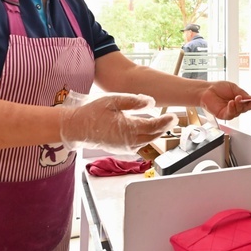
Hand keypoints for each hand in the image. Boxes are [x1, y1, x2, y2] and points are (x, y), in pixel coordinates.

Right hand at [60, 93, 177, 154]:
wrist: (77, 128)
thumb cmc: (93, 113)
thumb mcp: (113, 101)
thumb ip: (134, 101)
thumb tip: (151, 102)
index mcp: (128, 128)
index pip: (153, 127)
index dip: (165, 122)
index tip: (173, 117)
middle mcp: (129, 141)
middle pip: (153, 136)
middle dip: (164, 127)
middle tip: (172, 119)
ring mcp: (125, 147)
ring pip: (147, 141)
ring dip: (156, 133)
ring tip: (163, 123)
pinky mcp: (122, 149)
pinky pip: (139, 144)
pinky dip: (146, 137)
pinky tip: (147, 130)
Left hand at [199, 82, 250, 119]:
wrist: (206, 90)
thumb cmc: (218, 88)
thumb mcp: (233, 88)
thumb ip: (243, 93)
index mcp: (240, 100)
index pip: (250, 104)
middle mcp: (236, 107)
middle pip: (247, 108)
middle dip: (250, 105)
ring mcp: (230, 111)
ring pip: (239, 111)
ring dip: (239, 105)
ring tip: (236, 98)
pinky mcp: (224, 115)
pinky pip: (230, 114)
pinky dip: (232, 108)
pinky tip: (231, 103)